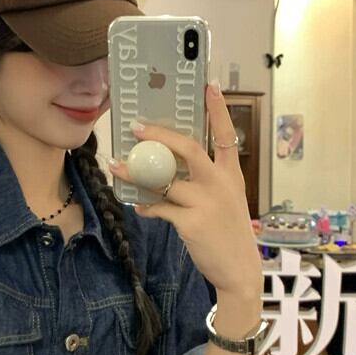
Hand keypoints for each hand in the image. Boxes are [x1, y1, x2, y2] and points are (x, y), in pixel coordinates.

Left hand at [108, 82, 261, 298]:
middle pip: (188, 148)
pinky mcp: (191, 222)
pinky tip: (139, 205)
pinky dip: (146, 206)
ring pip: (164, 179)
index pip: (225, 134)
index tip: (210, 83)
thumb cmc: (227, 233)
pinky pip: (159, 207)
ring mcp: (207, 202)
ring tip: (117, 167)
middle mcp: (221, 184)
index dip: (218, 108)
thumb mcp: (225, 202)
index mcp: (231, 175)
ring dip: (136, 173)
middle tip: (136, 128)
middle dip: (159, 135)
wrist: (238, 270)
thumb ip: (201, 185)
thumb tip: (164, 173)